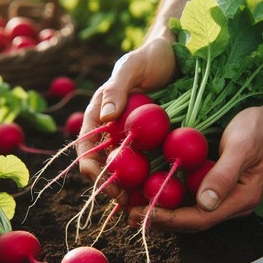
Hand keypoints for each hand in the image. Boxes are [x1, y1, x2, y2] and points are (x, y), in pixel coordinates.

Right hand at [76, 38, 176, 196]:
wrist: (175, 57)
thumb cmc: (149, 58)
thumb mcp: (131, 67)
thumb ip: (116, 89)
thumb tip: (105, 117)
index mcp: (99, 114)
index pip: (86, 146)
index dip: (91, 166)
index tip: (102, 181)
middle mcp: (113, 130)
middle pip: (105, 163)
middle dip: (110, 184)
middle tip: (123, 201)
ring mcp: (133, 138)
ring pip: (126, 169)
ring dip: (129, 188)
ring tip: (139, 205)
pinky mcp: (153, 141)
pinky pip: (148, 163)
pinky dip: (148, 179)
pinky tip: (156, 191)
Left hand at [128, 107, 262, 231]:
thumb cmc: (258, 132)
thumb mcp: (241, 147)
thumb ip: (224, 175)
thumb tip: (204, 202)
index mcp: (240, 199)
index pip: (200, 218)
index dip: (171, 218)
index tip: (145, 212)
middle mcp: (230, 204)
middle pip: (192, 221)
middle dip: (161, 220)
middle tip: (131, 213)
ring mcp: (224, 197)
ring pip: (189, 212)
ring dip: (163, 212)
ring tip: (135, 207)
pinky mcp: (216, 187)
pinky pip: (190, 198)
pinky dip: (170, 198)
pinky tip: (153, 192)